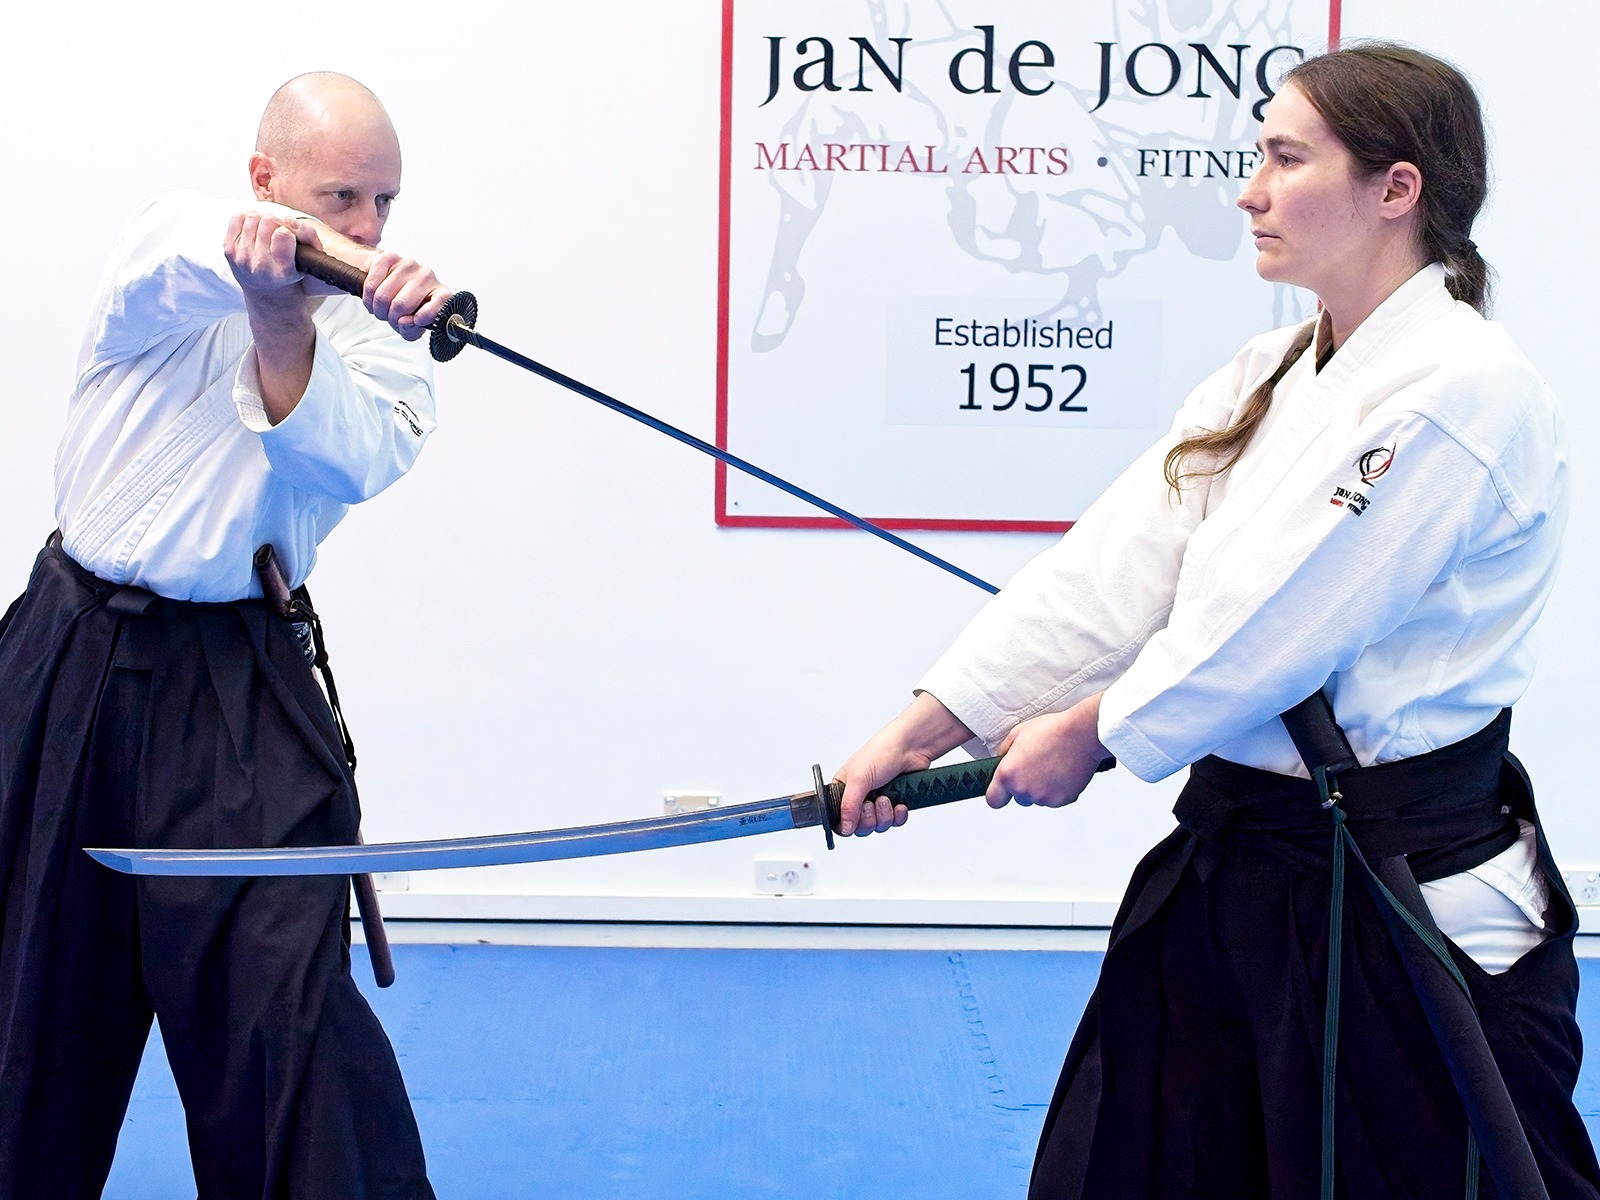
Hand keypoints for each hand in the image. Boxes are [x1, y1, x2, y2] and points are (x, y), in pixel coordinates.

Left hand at [225, 211, 320, 302]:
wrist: (264, 288)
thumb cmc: (289, 270)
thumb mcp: (308, 259)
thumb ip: (309, 235)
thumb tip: (288, 220)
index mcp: (282, 271)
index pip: (283, 234)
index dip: (288, 229)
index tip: (288, 236)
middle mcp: (259, 266)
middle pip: (268, 221)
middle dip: (276, 221)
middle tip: (278, 230)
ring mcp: (241, 258)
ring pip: (253, 217)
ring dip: (262, 220)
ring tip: (267, 230)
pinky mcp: (228, 250)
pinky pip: (238, 217)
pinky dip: (247, 218)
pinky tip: (254, 228)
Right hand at [359, 251, 451, 340]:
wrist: (392, 283)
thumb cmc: (408, 306)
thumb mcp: (413, 325)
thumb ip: (411, 329)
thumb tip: (404, 322)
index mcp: (439, 293)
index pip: (440, 302)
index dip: (425, 316)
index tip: (415, 321)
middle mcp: (426, 276)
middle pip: (401, 304)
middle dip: (390, 317)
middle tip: (389, 318)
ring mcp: (408, 264)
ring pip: (383, 295)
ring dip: (377, 308)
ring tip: (381, 309)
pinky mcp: (389, 257)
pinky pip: (372, 283)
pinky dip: (368, 296)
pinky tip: (373, 298)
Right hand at [833, 693, 973, 836]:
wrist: (912, 747)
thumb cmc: (882, 752)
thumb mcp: (858, 779)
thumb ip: (848, 806)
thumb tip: (843, 828)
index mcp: (844, 789)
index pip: (839, 818)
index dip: (848, 823)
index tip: (856, 818)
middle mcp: (860, 797)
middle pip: (860, 827)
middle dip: (869, 818)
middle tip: (873, 802)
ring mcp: (878, 801)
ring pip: (878, 826)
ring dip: (884, 815)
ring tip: (887, 798)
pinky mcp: (895, 804)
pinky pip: (895, 823)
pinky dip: (898, 816)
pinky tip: (900, 804)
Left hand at [984, 693, 1107, 809]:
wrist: (1081, 733)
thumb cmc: (1052, 730)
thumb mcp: (1018, 733)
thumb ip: (1005, 751)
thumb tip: (1002, 759)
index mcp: (1008, 774)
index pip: (994, 800)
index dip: (999, 795)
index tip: (1003, 790)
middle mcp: (1023, 790)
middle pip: (1019, 798)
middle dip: (1025, 786)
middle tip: (1037, 767)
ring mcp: (1044, 797)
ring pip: (1039, 798)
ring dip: (1043, 788)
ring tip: (1053, 765)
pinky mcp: (1062, 800)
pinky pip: (1056, 799)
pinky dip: (1059, 789)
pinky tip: (1064, 771)